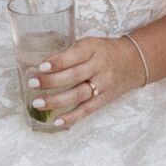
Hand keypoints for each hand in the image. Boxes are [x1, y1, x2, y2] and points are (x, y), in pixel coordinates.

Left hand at [24, 36, 149, 128]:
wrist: (134, 62)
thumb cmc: (104, 51)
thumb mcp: (89, 44)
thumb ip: (70, 54)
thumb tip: (42, 67)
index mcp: (93, 48)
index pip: (74, 55)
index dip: (58, 62)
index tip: (41, 66)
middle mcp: (99, 67)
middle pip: (74, 76)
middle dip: (51, 81)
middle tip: (32, 83)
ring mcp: (103, 85)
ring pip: (78, 94)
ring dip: (56, 100)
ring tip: (37, 103)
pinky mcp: (104, 100)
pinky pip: (87, 110)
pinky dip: (72, 117)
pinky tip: (57, 121)